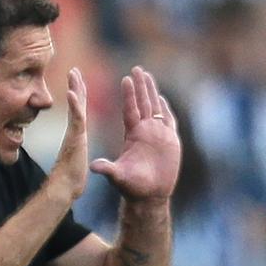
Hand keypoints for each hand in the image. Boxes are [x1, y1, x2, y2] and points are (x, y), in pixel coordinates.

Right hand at [49, 67, 88, 199]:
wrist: (65, 189)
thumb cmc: (70, 181)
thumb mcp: (76, 163)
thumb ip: (74, 154)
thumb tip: (73, 154)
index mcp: (77, 136)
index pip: (79, 112)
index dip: (79, 97)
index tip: (77, 83)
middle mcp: (75, 131)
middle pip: (77, 104)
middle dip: (76, 86)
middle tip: (74, 70)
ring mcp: (74, 134)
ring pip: (76, 107)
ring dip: (75, 89)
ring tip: (74, 73)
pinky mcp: (74, 139)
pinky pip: (76, 118)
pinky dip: (75, 105)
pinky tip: (73, 92)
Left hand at [90, 66, 180, 202]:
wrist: (149, 196)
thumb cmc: (132, 187)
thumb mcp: (118, 177)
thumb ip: (108, 169)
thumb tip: (94, 167)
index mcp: (133, 135)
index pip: (131, 109)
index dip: (129, 94)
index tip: (126, 78)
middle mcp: (144, 131)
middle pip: (143, 103)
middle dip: (141, 86)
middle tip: (137, 68)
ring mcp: (158, 135)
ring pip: (155, 108)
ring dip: (152, 92)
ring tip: (148, 76)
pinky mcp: (170, 142)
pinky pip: (169, 122)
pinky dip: (167, 110)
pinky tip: (163, 98)